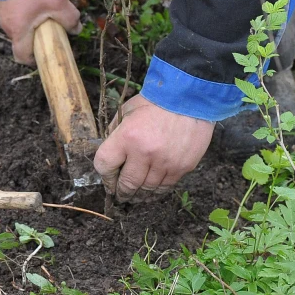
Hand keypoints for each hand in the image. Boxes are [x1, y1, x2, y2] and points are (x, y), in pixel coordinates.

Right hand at [0, 0, 81, 65]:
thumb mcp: (59, 3)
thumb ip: (70, 19)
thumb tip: (76, 30)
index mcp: (18, 31)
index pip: (22, 56)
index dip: (34, 59)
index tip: (46, 53)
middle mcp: (7, 25)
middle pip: (22, 40)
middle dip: (37, 37)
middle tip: (52, 25)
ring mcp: (2, 13)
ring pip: (19, 25)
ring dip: (32, 22)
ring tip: (44, 6)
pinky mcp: (2, 1)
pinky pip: (16, 13)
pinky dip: (25, 11)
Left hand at [93, 94, 213, 202]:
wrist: (190, 98)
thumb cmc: (155, 103)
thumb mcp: (126, 111)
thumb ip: (114, 132)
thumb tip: (108, 154)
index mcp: (126, 137)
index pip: (105, 166)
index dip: (104, 177)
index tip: (107, 181)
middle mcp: (144, 153)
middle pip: (126, 184)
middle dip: (120, 192)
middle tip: (120, 196)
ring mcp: (165, 162)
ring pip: (147, 189)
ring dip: (138, 195)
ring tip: (135, 197)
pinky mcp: (182, 167)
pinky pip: (165, 186)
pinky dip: (156, 192)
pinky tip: (151, 192)